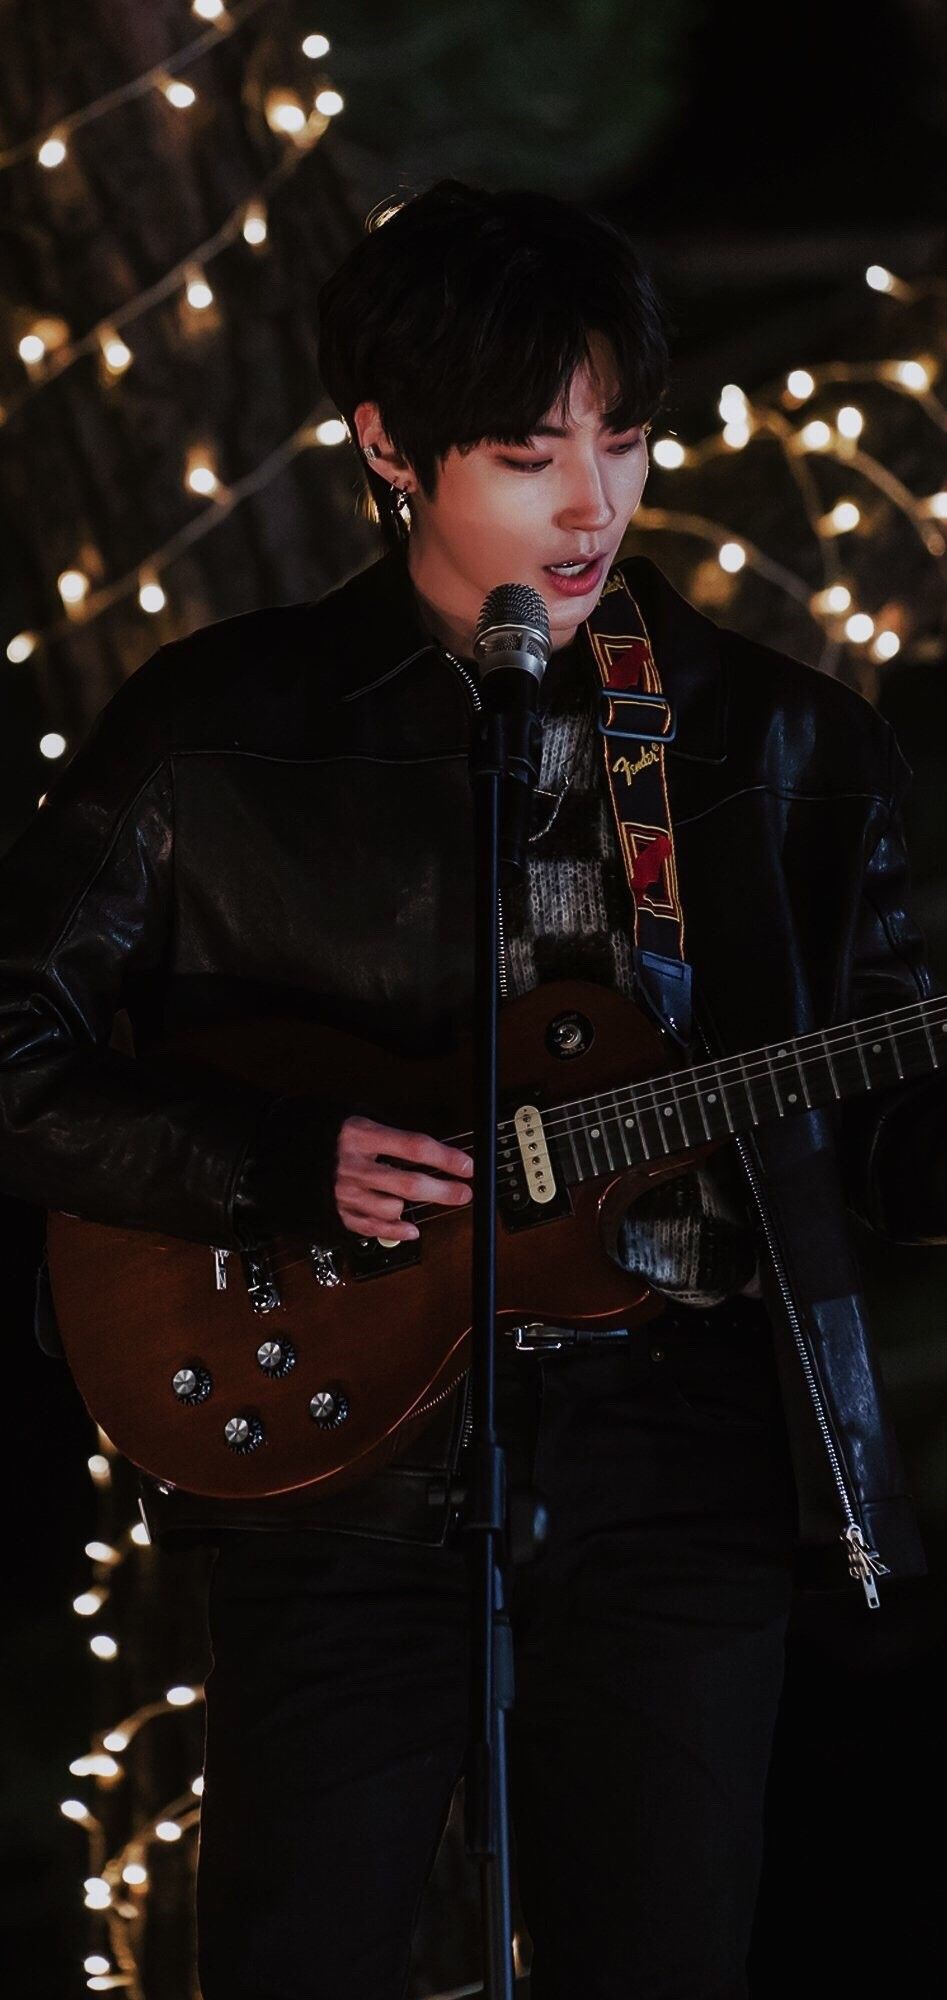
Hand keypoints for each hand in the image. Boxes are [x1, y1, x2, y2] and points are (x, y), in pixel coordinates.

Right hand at [335, 1115, 472, 1241]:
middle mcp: (353, 1167)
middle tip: (464, 1193)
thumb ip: (391, 1137)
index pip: (413, 1147)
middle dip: (443, 1191)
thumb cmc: (328, 1134)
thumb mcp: (358, 1121)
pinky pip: (373, 1229)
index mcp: (360, 1136)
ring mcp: (344, 1193)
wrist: (284, 1152)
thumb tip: (432, 1154)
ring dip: (409, 1206)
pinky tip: (411, 1230)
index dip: (445, 1158)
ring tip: (411, 1198)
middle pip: (409, 1184)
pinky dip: (395, 1231)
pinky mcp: (337, 1213)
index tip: (466, 1165)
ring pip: (393, 1208)